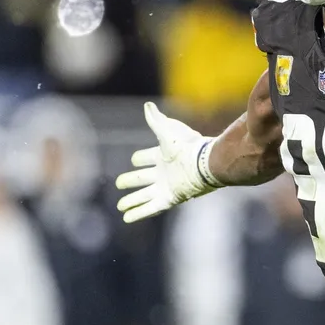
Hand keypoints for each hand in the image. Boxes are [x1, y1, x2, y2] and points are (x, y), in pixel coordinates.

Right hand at [115, 102, 220, 222]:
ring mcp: (166, 186)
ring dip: (132, 201)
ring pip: (144, 195)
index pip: (143, 158)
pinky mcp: (170, 198)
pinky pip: (151, 207)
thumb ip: (156, 121)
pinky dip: (139, 213)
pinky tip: (127, 218)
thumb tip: (147, 106)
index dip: (138, 159)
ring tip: (120, 207)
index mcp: (162, 156)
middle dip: (129, 181)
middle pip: (141, 178)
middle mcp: (163, 172)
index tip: (134, 160)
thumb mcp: (168, 132)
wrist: (205, 163)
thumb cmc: (187, 146)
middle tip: (119, 184)